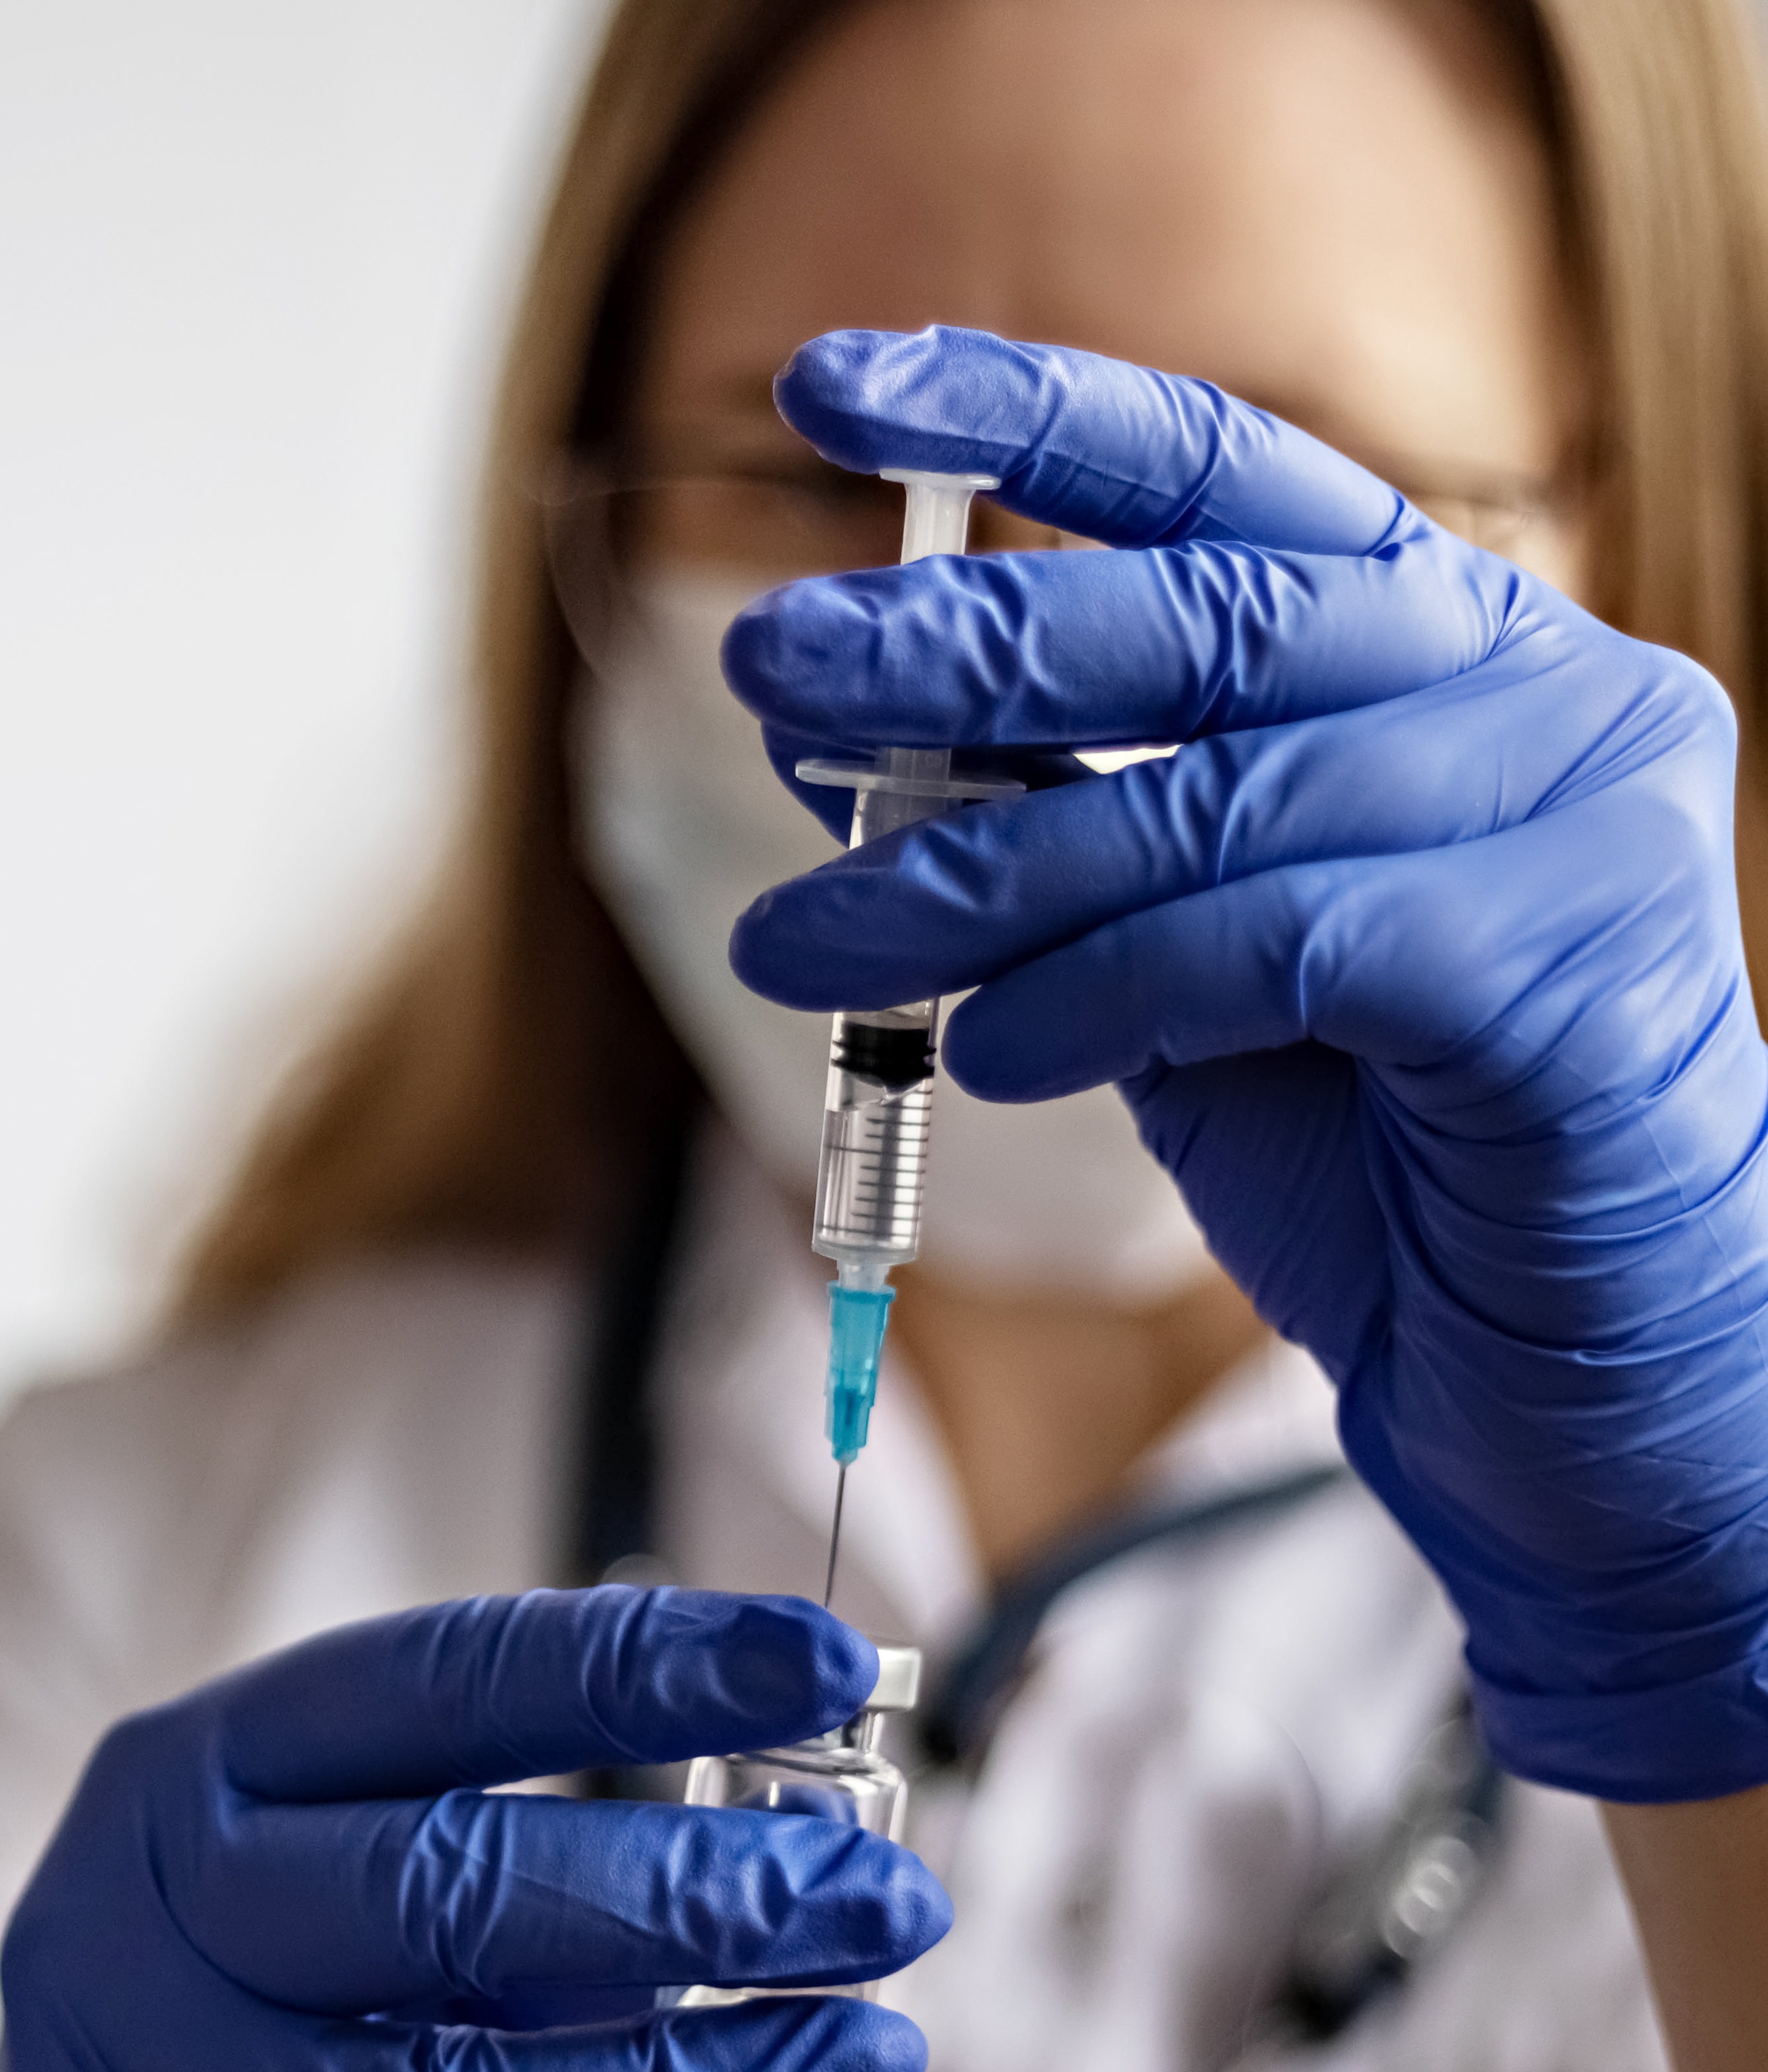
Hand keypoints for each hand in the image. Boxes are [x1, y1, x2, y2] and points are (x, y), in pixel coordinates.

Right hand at [0, 1587, 946, 2071]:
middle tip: (893, 1902)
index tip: (830, 1662)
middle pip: (450, 1887)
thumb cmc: (287, 2016)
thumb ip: (555, 1854)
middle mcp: (145, 1912)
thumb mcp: (374, 1881)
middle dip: (704, 1891)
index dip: (647, 1666)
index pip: (445, 1678)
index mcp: (209, 1763)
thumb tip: (818, 1841)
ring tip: (862, 2056)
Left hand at [727, 324, 1767, 1804]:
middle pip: (1210, 614)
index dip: (1032, 415)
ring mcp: (1589, 820)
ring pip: (1217, 799)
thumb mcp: (1193, 965)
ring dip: (975, 875)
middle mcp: (1551, 692)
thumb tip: (854, 724)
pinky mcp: (1577, 969)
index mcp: (1463, 654)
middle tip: (767, 668)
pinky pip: (1279, 940)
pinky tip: (995, 1055)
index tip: (836, 385)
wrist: (1570, 1402)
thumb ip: (1074, 829)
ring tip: (810, 943)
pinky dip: (1104, 994)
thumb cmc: (1391, 1175)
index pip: (1236, 480)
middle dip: (958, 641)